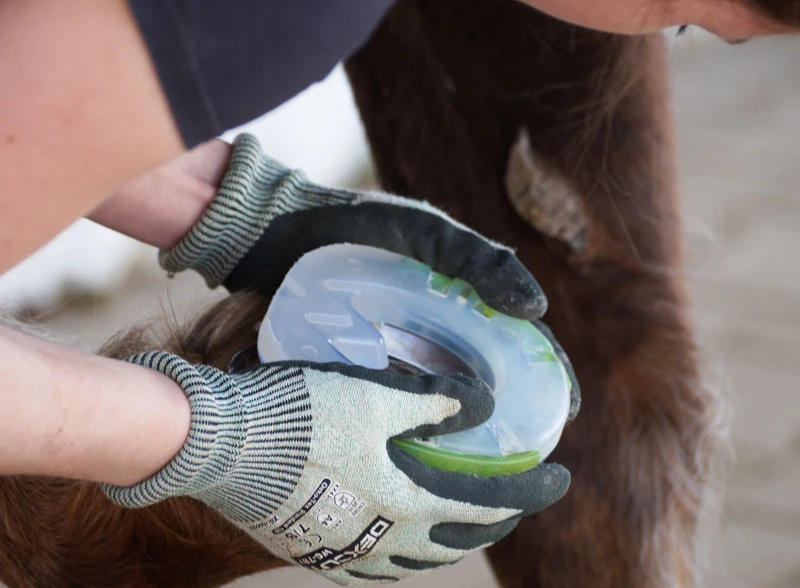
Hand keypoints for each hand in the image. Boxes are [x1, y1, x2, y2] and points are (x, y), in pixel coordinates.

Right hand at [102, 352, 568, 584]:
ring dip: (448, 541)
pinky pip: (372, 566)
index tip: (558, 478)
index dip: (530, 491)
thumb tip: (482, 401)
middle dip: (494, 523)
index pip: (489, 503)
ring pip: (416, 560)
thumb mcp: (378, 397)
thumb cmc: (305, 417)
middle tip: (511, 501)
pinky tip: (395, 540)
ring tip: (458, 522)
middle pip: (457, 540)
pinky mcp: (315, 551)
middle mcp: (385, 539)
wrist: (226, 445)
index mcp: (408, 502)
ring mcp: (348, 553)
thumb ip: (433, 401)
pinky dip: (400, 554)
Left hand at [159, 132, 579, 427]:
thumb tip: (537, 308)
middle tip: (523, 454)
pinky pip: (393, 399)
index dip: (546, 373)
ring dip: (462, 428)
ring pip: (442, 393)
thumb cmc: (352, 224)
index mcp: (460, 293)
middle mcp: (434, 323)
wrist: (276, 230)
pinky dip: (411, 424)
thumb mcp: (423, 233)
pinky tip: (415, 454)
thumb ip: (478, 260)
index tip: (565, 412)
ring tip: (476, 470)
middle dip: (508, 412)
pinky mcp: (359, 359)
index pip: (518, 338)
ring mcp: (396, 344)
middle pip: (485, 374)